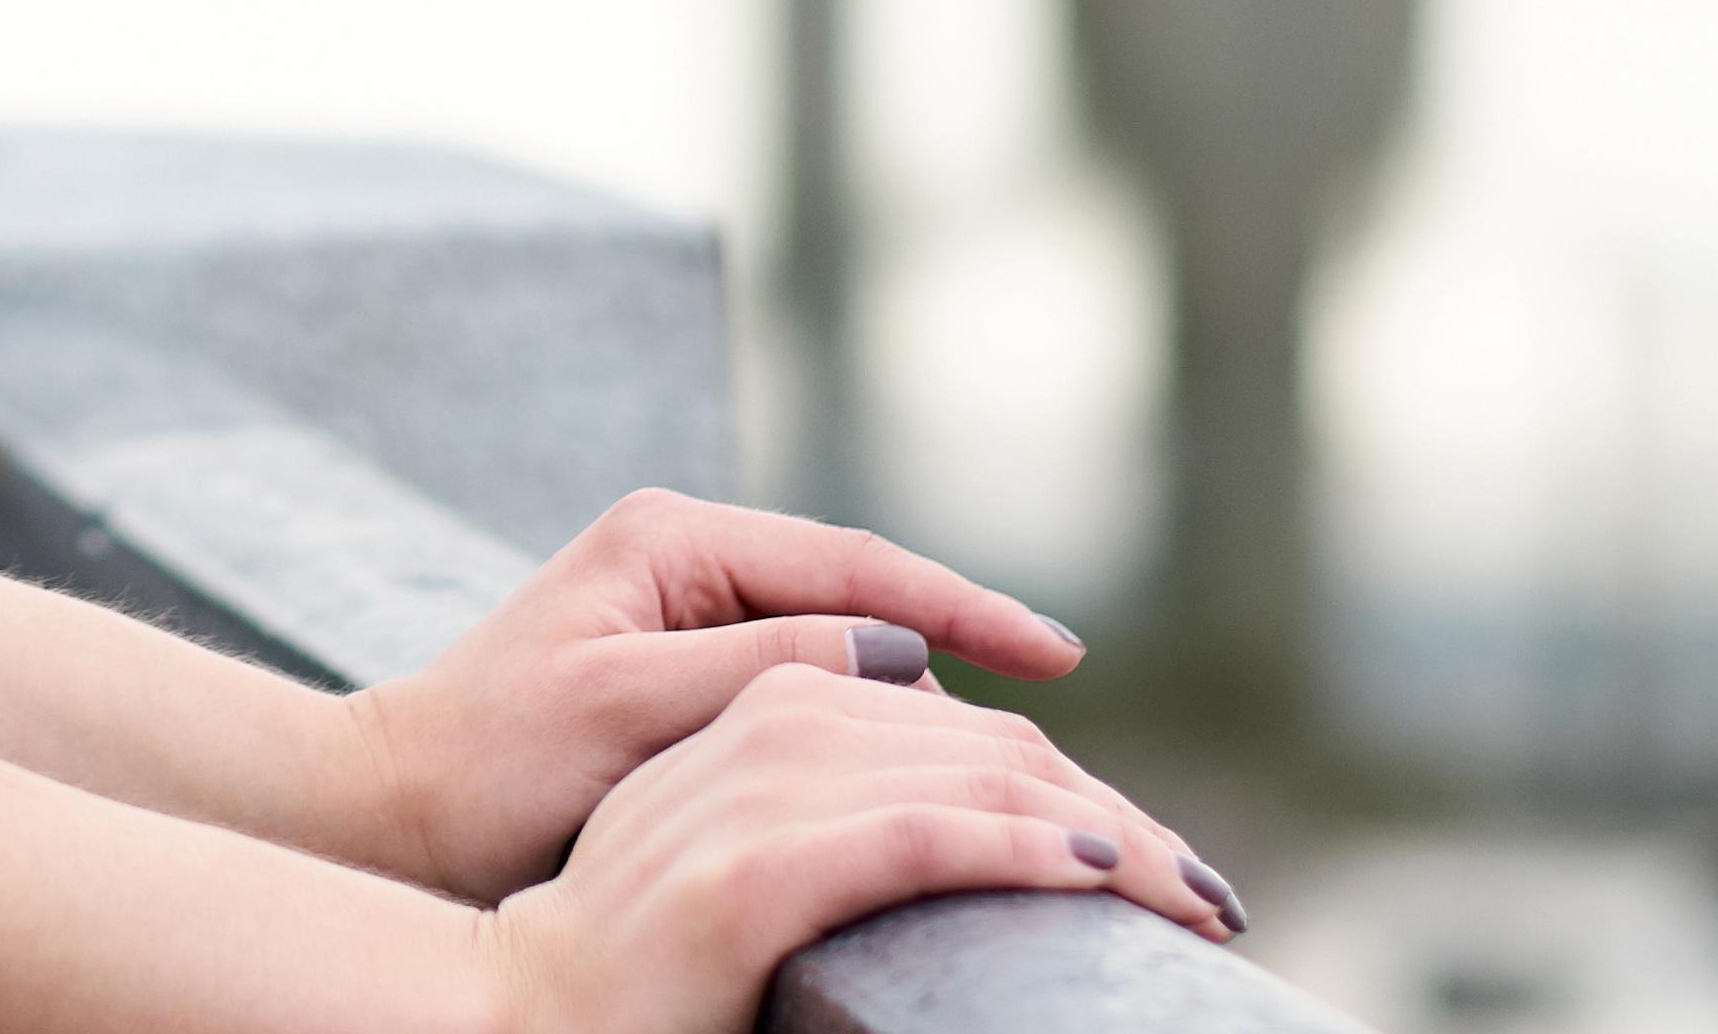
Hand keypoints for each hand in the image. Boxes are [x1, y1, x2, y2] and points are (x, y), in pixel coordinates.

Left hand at [349, 489, 1111, 899]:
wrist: (395, 805)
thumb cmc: (492, 759)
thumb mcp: (627, 706)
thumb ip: (760, 667)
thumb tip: (898, 650)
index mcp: (672, 538)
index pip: (856, 565)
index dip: (967, 610)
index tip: (1060, 655)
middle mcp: (686, 557)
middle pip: (861, 600)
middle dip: (963, 653)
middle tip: (1058, 723)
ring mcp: (685, 611)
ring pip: (840, 648)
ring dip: (918, 697)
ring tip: (1013, 758)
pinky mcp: (680, 669)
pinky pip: (802, 685)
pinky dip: (862, 723)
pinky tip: (914, 772)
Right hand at [472, 663, 1237, 1033]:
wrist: (511, 1008)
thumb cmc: (632, 959)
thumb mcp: (733, 850)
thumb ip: (825, 808)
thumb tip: (962, 818)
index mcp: (760, 712)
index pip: (956, 723)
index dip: (1072, 776)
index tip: (1154, 854)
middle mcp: (760, 729)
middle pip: (984, 742)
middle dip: (1116, 811)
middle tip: (1207, 888)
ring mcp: (751, 799)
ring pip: (973, 779)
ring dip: (1109, 836)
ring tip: (1191, 894)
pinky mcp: (750, 876)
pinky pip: (922, 838)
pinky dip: (1023, 849)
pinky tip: (1098, 874)